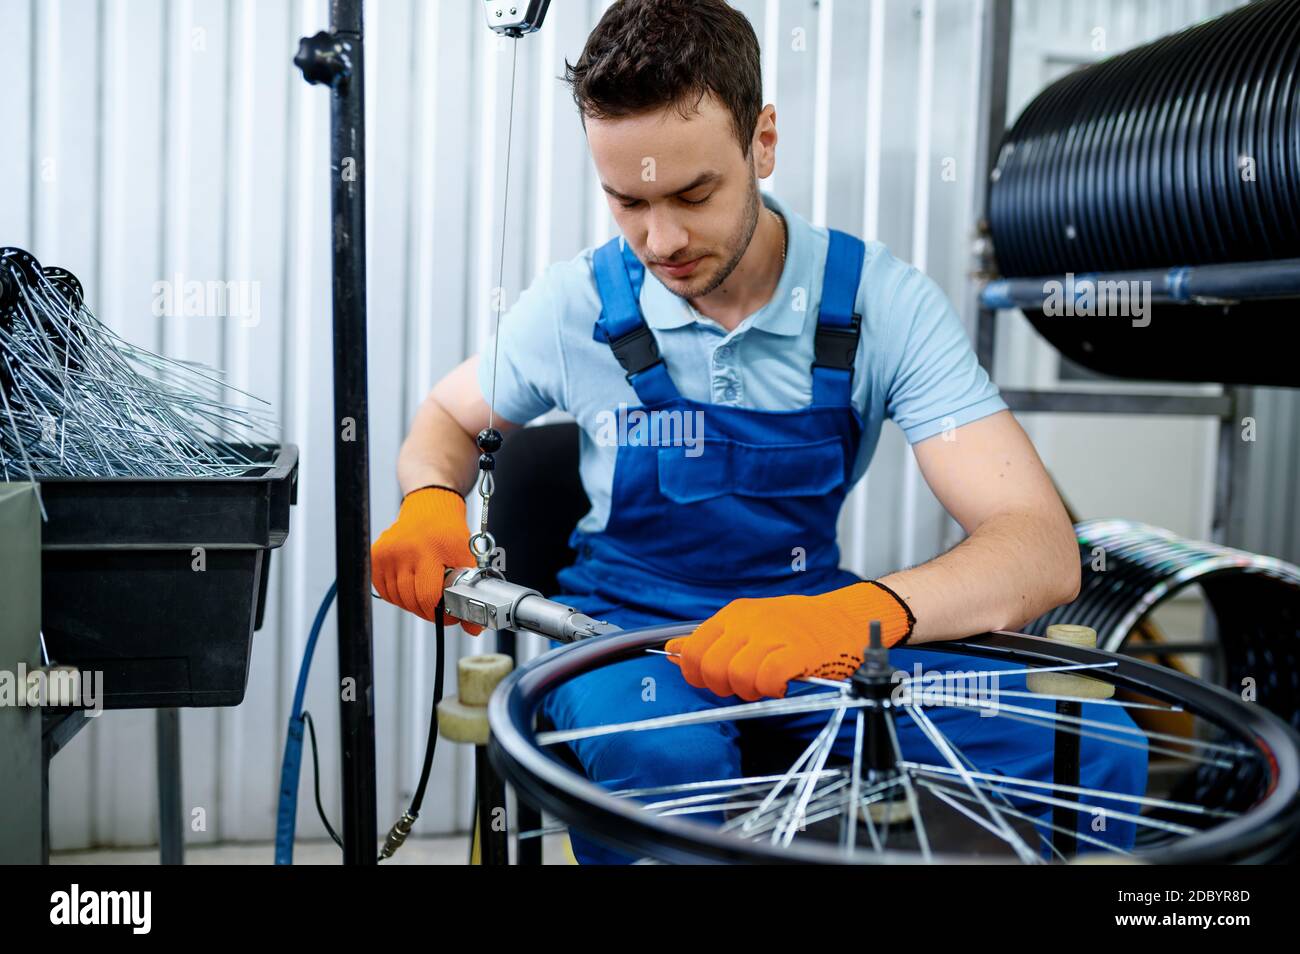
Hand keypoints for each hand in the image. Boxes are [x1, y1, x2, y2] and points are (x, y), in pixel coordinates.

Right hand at [371, 486, 483, 633]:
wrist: (429, 506)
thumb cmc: (449, 532)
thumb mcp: (467, 558)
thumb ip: (471, 593)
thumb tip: (474, 627)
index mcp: (428, 551)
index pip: (427, 596)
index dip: (440, 613)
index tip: (450, 615)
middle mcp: (403, 552)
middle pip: (411, 601)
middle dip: (428, 611)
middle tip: (440, 606)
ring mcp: (386, 554)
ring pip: (397, 598)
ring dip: (413, 604)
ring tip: (427, 593)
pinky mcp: (376, 556)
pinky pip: (384, 590)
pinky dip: (398, 595)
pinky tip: (411, 587)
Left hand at [664, 582, 913, 700]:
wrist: (846, 618)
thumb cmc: (799, 627)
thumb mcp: (749, 625)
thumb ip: (712, 639)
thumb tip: (672, 649)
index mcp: (734, 614)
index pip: (692, 651)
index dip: (698, 676)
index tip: (718, 682)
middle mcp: (749, 620)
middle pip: (709, 666)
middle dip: (722, 687)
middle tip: (745, 686)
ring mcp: (773, 634)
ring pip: (735, 675)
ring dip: (749, 691)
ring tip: (767, 685)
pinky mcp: (797, 650)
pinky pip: (767, 678)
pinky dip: (770, 689)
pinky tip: (781, 685)